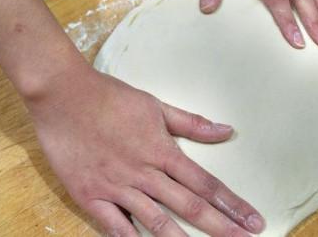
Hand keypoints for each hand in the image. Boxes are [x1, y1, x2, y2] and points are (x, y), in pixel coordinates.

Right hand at [25, 64, 264, 235]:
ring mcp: (116, 187)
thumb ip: (191, 123)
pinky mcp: (90, 195)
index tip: (253, 219)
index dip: (232, 204)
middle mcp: (144, 173)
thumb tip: (226, 131)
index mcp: (161, 150)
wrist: (63, 94)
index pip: (205, 183)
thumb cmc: (110, 96)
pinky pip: (115, 226)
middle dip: (221, 227)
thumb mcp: (155, 105)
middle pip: (190, 206)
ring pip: (157, 222)